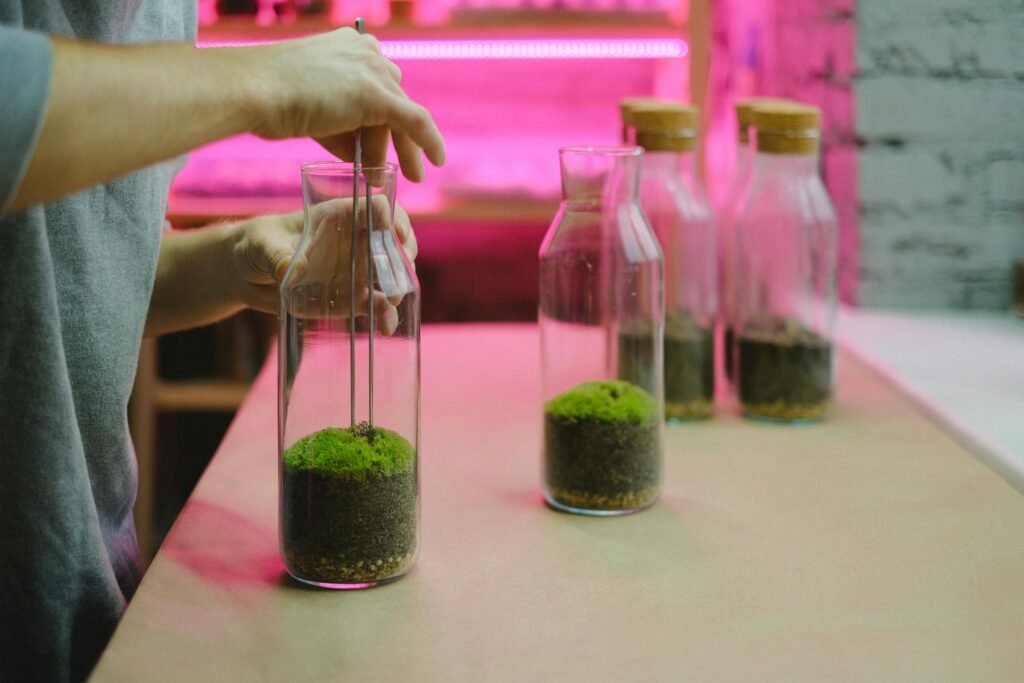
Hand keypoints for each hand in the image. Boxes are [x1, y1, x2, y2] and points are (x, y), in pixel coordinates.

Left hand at [231, 201, 416, 334]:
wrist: (246, 274)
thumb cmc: (255, 244)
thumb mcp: (261, 244)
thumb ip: (276, 255)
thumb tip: (289, 271)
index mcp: (338, 217)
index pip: (376, 209)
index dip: (392, 218)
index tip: (395, 234)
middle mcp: (355, 242)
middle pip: (394, 243)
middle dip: (403, 259)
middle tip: (398, 277)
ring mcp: (356, 271)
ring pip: (390, 277)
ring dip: (397, 291)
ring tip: (389, 305)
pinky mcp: (350, 298)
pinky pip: (375, 305)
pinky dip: (384, 316)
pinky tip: (385, 327)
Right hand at [247, 28, 445, 181]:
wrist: (256, 90)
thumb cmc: (269, 99)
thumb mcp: (312, 107)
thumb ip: (341, 125)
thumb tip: (360, 156)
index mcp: (348, 45)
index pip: (375, 82)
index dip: (377, 115)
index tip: (377, 138)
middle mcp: (366, 51)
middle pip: (391, 98)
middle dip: (387, 136)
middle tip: (387, 168)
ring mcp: (373, 70)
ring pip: (399, 115)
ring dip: (395, 149)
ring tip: (391, 178)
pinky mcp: (377, 95)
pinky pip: (415, 121)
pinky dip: (429, 142)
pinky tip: (436, 162)